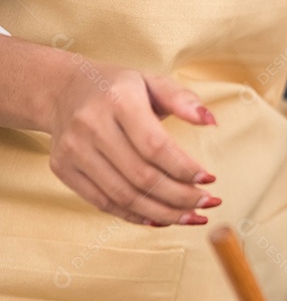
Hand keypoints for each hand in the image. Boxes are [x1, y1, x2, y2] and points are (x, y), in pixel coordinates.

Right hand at [49, 60, 219, 226]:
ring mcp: (72, 150)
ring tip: (191, 216)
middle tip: (208, 202)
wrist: (63, 90)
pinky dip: (136, 216)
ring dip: (163, 213)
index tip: (209, 179)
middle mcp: (90, 125)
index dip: (184, 168)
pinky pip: (103, 203)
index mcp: (118, 100)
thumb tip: (211, 121)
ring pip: (124, 196)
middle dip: (180, 196)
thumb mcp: (152, 82)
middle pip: (141, 176)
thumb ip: (183, 99)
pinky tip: (161, 218)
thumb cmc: (119, 89)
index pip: (154, 145)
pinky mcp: (62, 169)